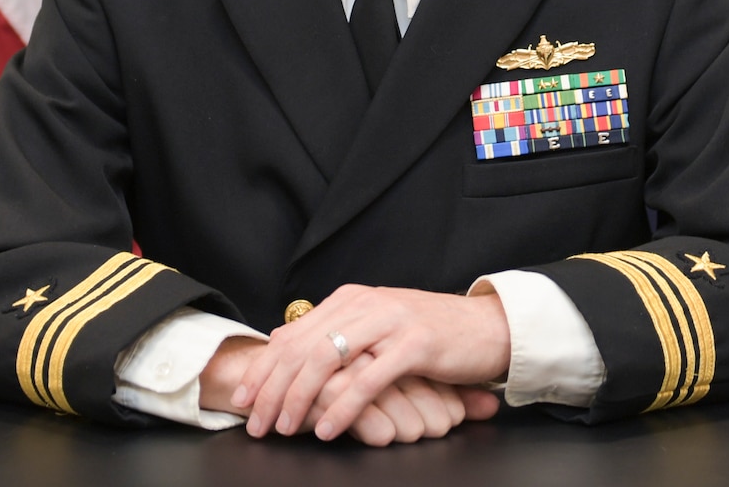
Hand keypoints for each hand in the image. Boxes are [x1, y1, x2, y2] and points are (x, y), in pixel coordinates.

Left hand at [199, 331, 498, 444]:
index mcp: (351, 298)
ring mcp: (390, 321)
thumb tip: (283, 341)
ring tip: (284, 428)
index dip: (263, 367)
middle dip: (271, 388)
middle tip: (253, 422)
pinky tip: (327, 429)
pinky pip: (369, 379)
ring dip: (299, 398)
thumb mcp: (375, 326)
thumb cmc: (428, 334)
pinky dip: (343, 407)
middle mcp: (365, 303)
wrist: (487, 327)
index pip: (293, 333)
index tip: (242, 398)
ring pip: (327, 358)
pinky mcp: (415, 344)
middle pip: (302, 346)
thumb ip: (334, 331)